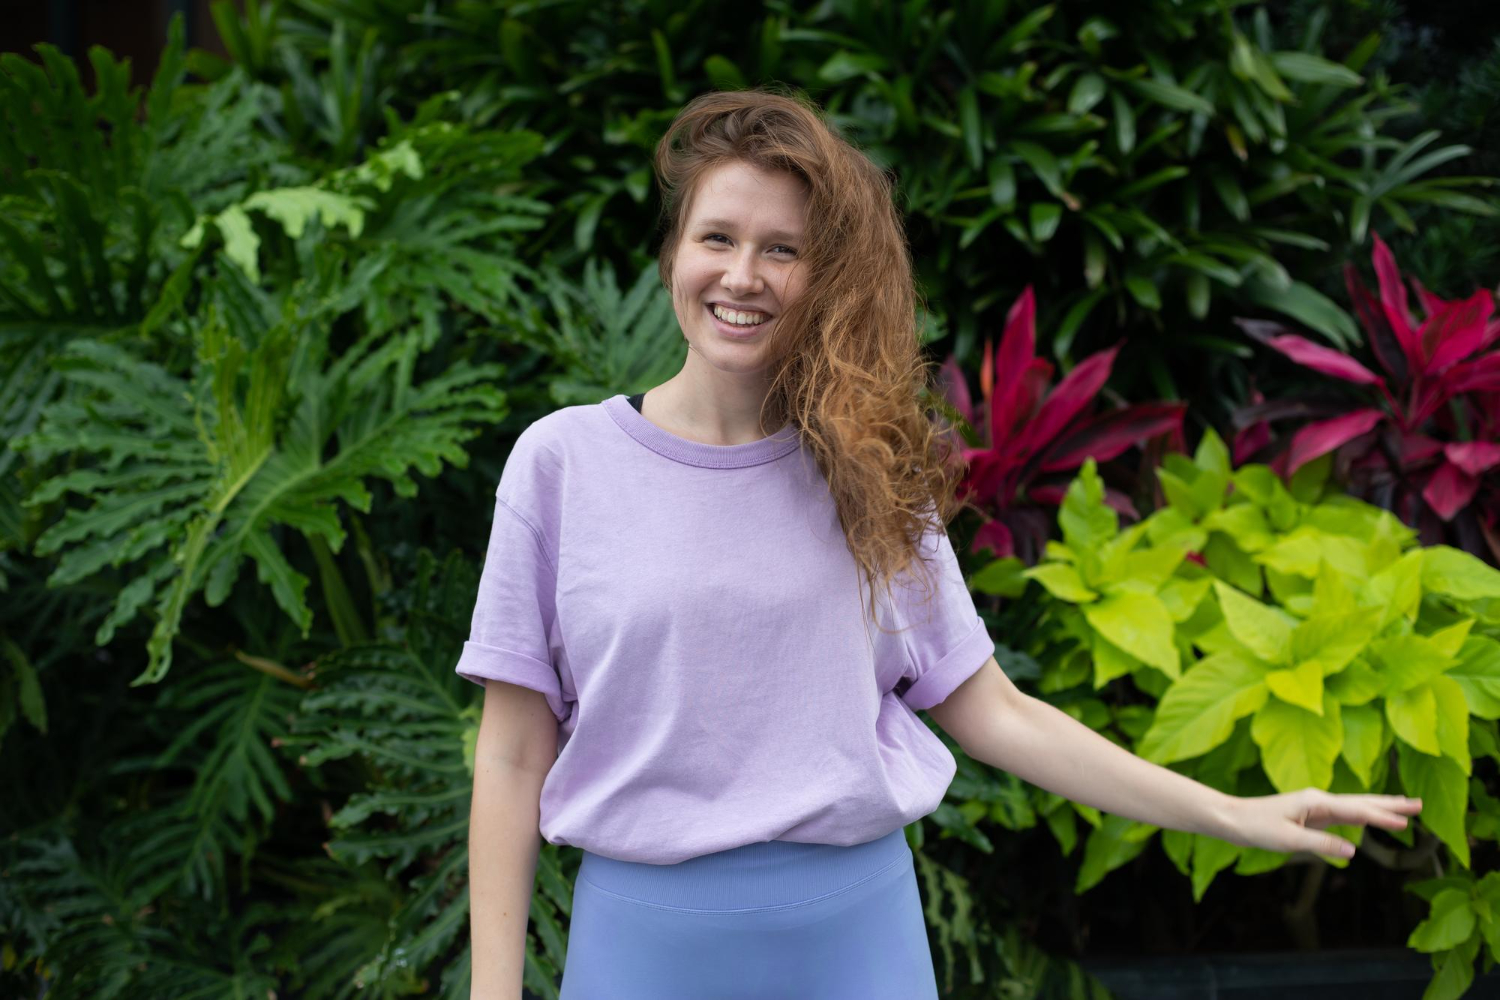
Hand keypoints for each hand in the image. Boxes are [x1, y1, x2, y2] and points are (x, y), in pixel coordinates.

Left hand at [1222, 788, 1422, 858]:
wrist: (1233, 819)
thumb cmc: (1256, 827)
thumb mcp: (1288, 839)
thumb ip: (1321, 845)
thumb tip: (1352, 851)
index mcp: (1316, 802)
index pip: (1356, 810)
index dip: (1381, 817)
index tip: (1406, 822)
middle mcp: (1319, 800)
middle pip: (1362, 802)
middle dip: (1390, 804)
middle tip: (1418, 804)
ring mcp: (1316, 807)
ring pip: (1355, 807)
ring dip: (1380, 807)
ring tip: (1404, 809)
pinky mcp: (1311, 816)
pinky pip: (1344, 815)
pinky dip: (1362, 816)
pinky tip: (1369, 818)